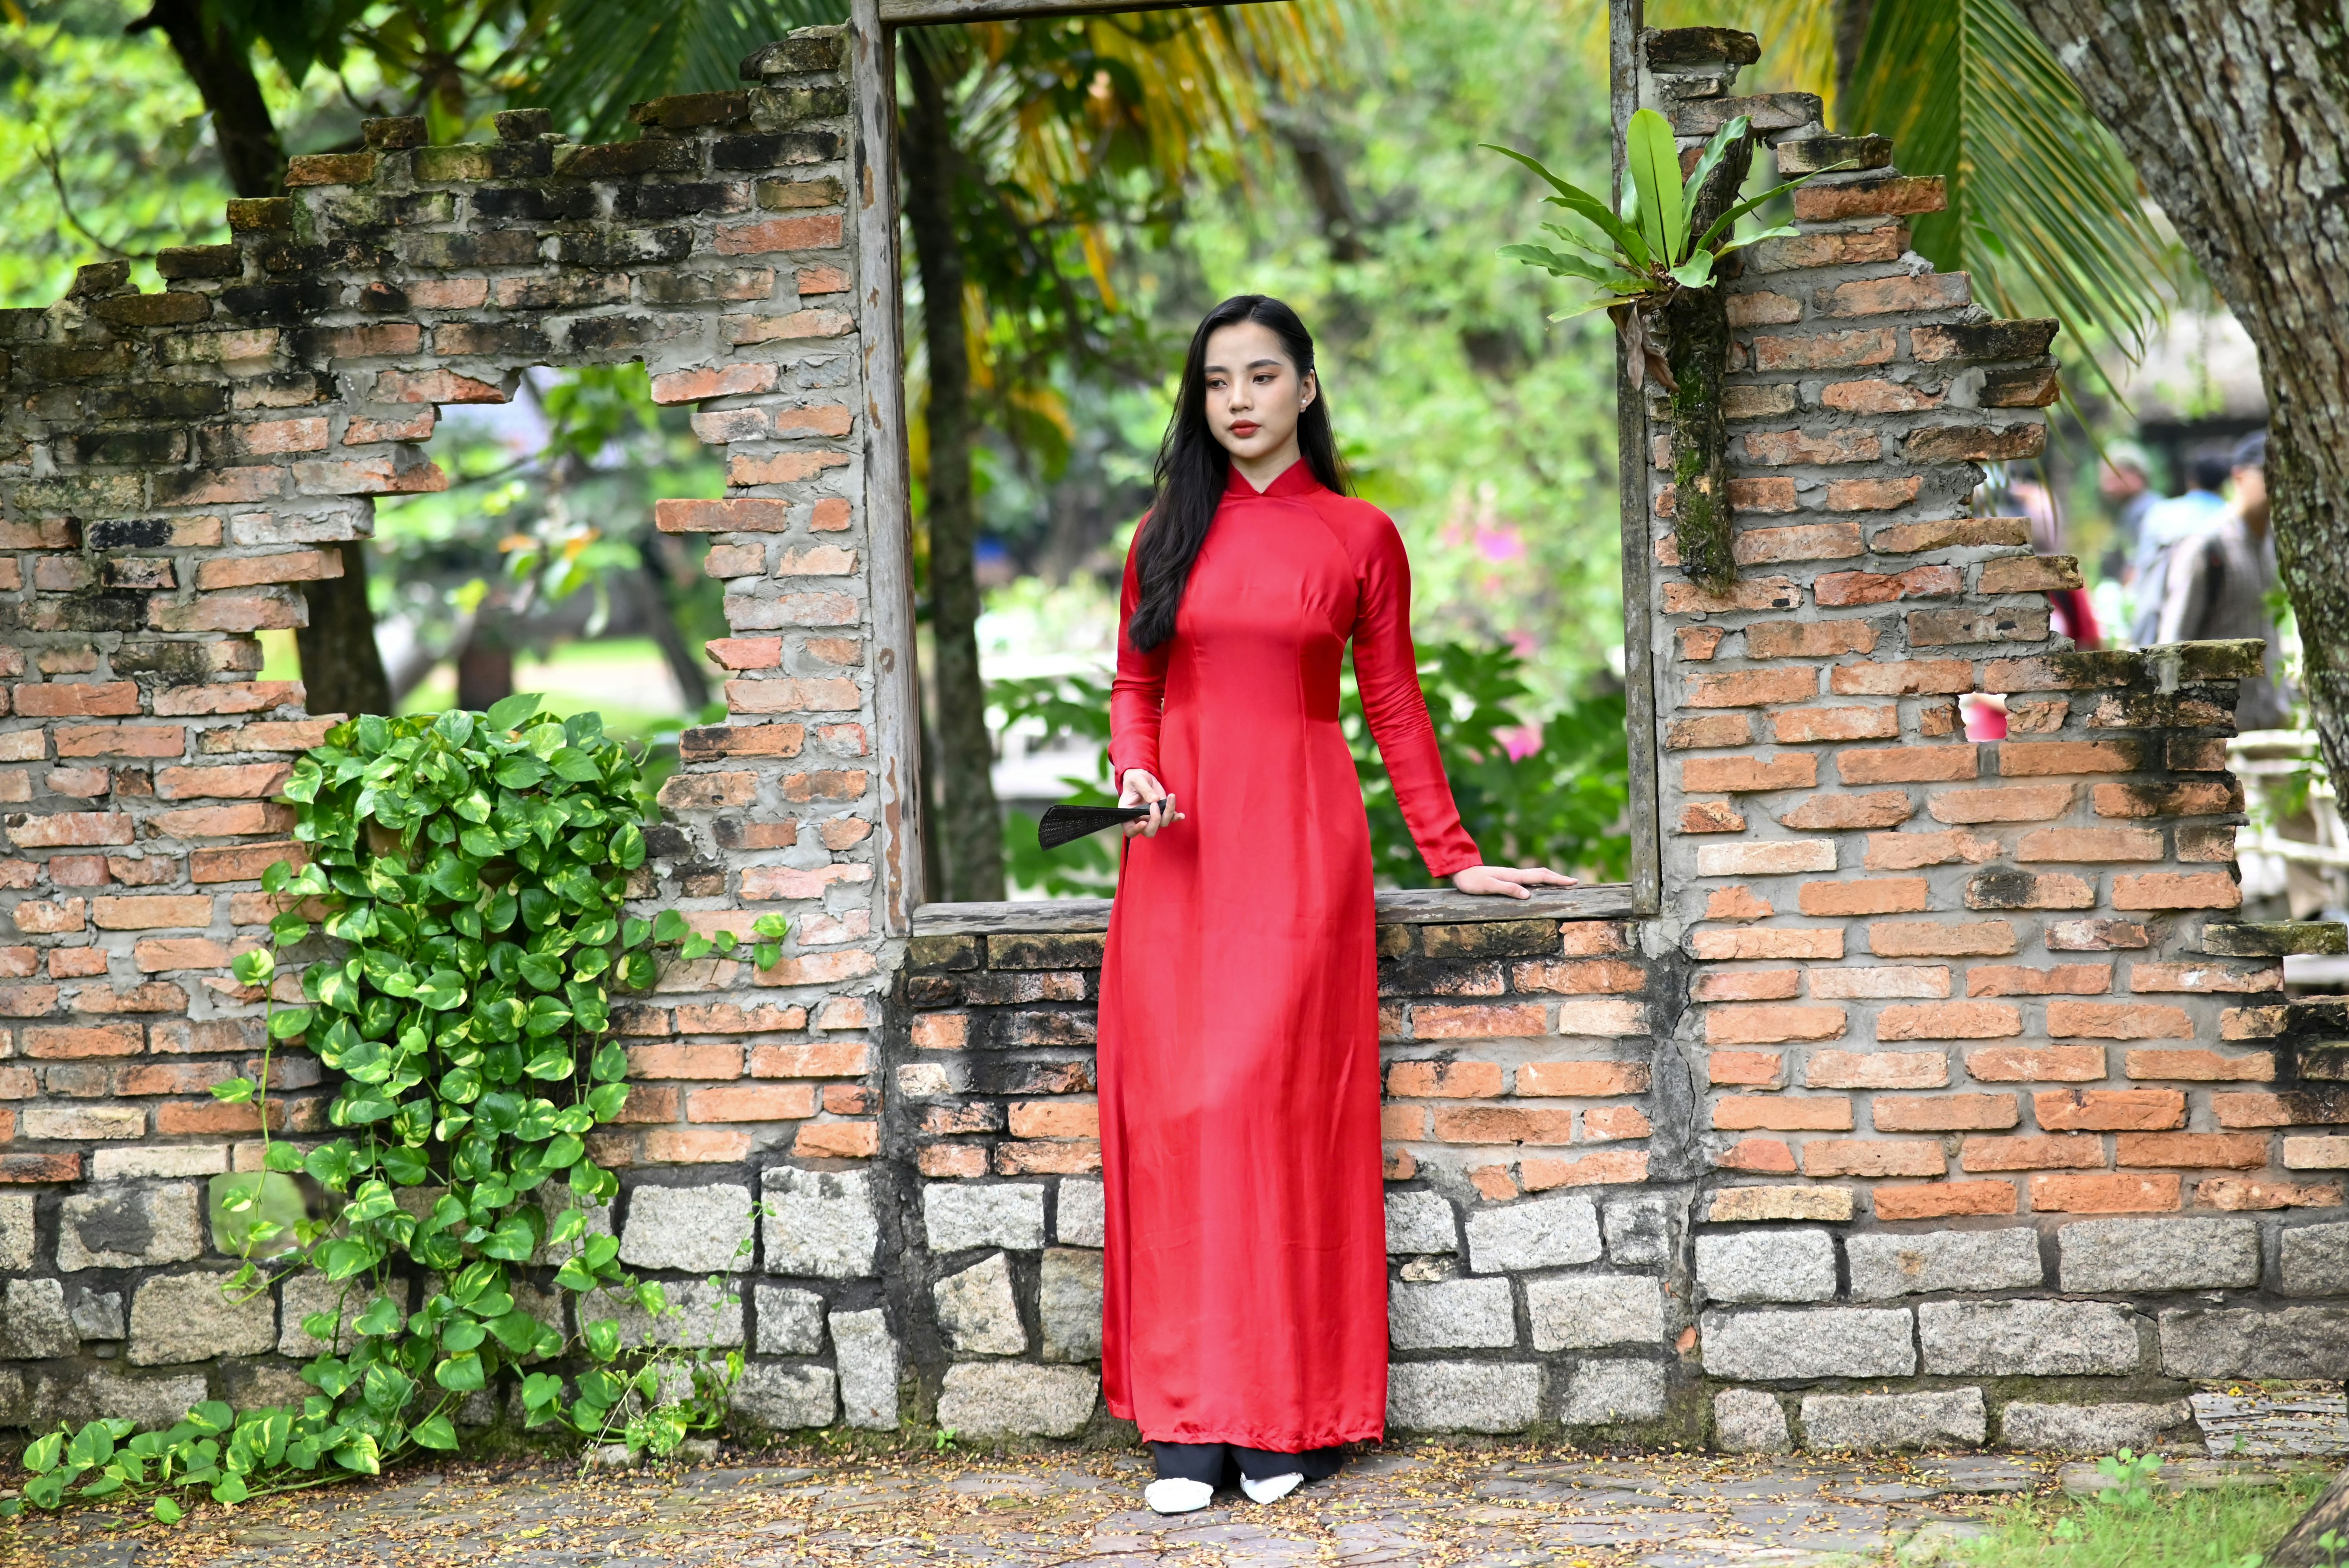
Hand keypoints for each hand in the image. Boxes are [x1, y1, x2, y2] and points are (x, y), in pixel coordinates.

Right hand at [1118, 769, 1181, 837]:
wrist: (1144, 778)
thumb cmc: (1136, 780)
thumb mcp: (1138, 780)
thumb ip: (1145, 790)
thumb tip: (1155, 800)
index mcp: (1128, 813)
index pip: (1130, 830)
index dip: (1136, 830)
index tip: (1144, 822)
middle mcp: (1140, 819)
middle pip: (1149, 831)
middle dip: (1155, 820)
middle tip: (1155, 804)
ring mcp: (1152, 817)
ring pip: (1162, 823)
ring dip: (1168, 812)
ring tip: (1170, 796)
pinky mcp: (1162, 813)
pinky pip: (1171, 819)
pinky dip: (1176, 817)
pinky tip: (1181, 815)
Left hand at [1451, 865, 1576, 899]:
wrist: (1460, 871)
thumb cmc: (1472, 881)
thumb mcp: (1488, 887)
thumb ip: (1507, 889)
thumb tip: (1528, 895)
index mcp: (1514, 876)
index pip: (1540, 877)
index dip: (1557, 880)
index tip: (1573, 883)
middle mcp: (1515, 874)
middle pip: (1542, 874)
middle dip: (1558, 878)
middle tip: (1573, 883)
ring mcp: (1511, 875)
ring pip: (1536, 875)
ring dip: (1550, 878)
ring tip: (1562, 883)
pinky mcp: (1507, 877)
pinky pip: (1528, 878)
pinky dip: (1539, 880)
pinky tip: (1539, 885)